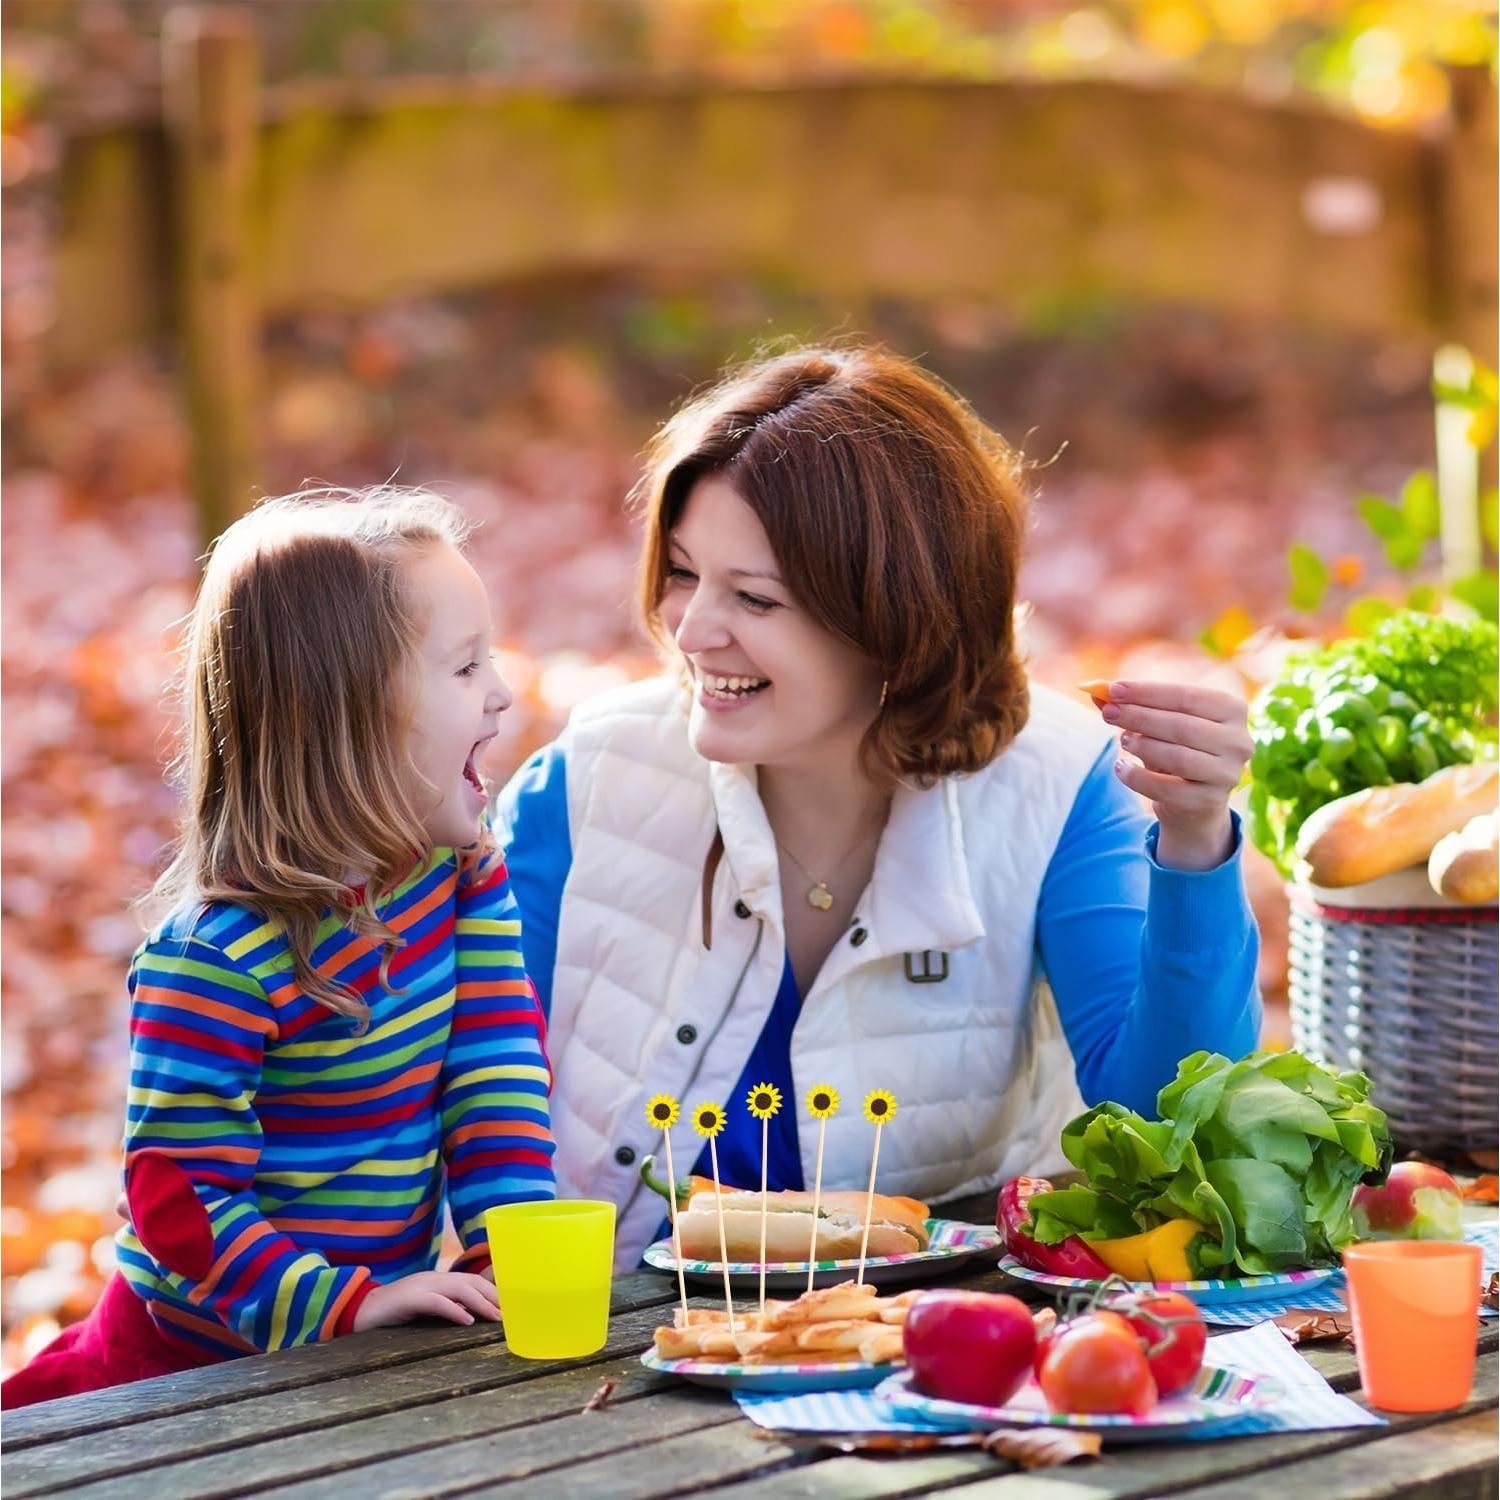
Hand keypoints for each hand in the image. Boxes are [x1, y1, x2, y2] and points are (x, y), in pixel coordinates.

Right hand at [352, 1271, 500, 1332]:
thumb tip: (471, 1317)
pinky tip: (467, 1321)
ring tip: (496, 1318)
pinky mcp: (409, 1299)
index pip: (471, 1281)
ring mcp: (421, 1286)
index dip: (492, 1291)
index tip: (509, 1306)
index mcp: (437, 1281)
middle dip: (493, 1295)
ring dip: (481, 1303)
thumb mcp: (424, 1310)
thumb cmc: (394, 1314)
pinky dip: (454, 1310)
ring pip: (459, 1289)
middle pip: (470, 1281)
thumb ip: (445, 1309)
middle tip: (510, 1313)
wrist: (359, 1311)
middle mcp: (433, 1279)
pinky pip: (436, 1302)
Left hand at [1100, 681, 1250, 871]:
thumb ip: (1131, 705)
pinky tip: (1121, 768)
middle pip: (1182, 726)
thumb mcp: (1158, 723)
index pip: (1187, 696)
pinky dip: (1138, 778)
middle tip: (1108, 713)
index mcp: (1233, 709)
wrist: (1193, 799)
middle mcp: (1238, 741)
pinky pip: (1167, 789)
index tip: (1112, 689)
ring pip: (1178, 757)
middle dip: (1139, 717)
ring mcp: (1227, 773)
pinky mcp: (1209, 801)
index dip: (1148, 692)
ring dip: (1143, 746)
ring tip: (1122, 739)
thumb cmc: (1176, 747)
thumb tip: (1096, 690)